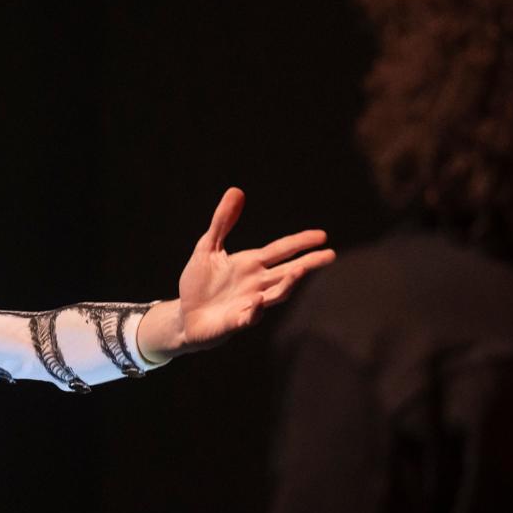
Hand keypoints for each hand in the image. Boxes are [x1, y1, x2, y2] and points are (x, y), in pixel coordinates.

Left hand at [137, 188, 334, 361]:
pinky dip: (255, 310)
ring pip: (276, 294)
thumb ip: (222, 222)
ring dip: (288, 284)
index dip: (301, 242)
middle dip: (309, 263)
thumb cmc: (198, 283)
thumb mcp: (207, 247)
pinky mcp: (236, 322)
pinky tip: (257, 301)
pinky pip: (249, 317)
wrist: (183, 316)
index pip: (282, 250)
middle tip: (330, 255)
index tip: (322, 235)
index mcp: (252, 264)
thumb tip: (236, 191)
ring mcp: (249, 304)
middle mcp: (256, 283)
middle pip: (288, 271)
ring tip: (300, 272)